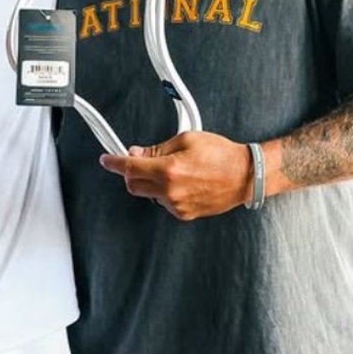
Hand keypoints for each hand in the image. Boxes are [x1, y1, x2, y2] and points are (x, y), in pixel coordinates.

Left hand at [99, 131, 250, 220]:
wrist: (245, 175)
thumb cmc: (221, 155)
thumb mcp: (186, 139)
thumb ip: (157, 148)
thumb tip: (137, 153)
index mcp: (168, 170)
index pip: (130, 168)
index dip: (114, 163)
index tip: (106, 160)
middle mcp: (170, 192)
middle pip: (133, 185)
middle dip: (131, 172)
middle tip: (139, 161)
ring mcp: (177, 206)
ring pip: (149, 194)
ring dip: (149, 182)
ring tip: (170, 169)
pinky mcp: (185, 214)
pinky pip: (164, 202)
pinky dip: (164, 191)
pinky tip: (182, 181)